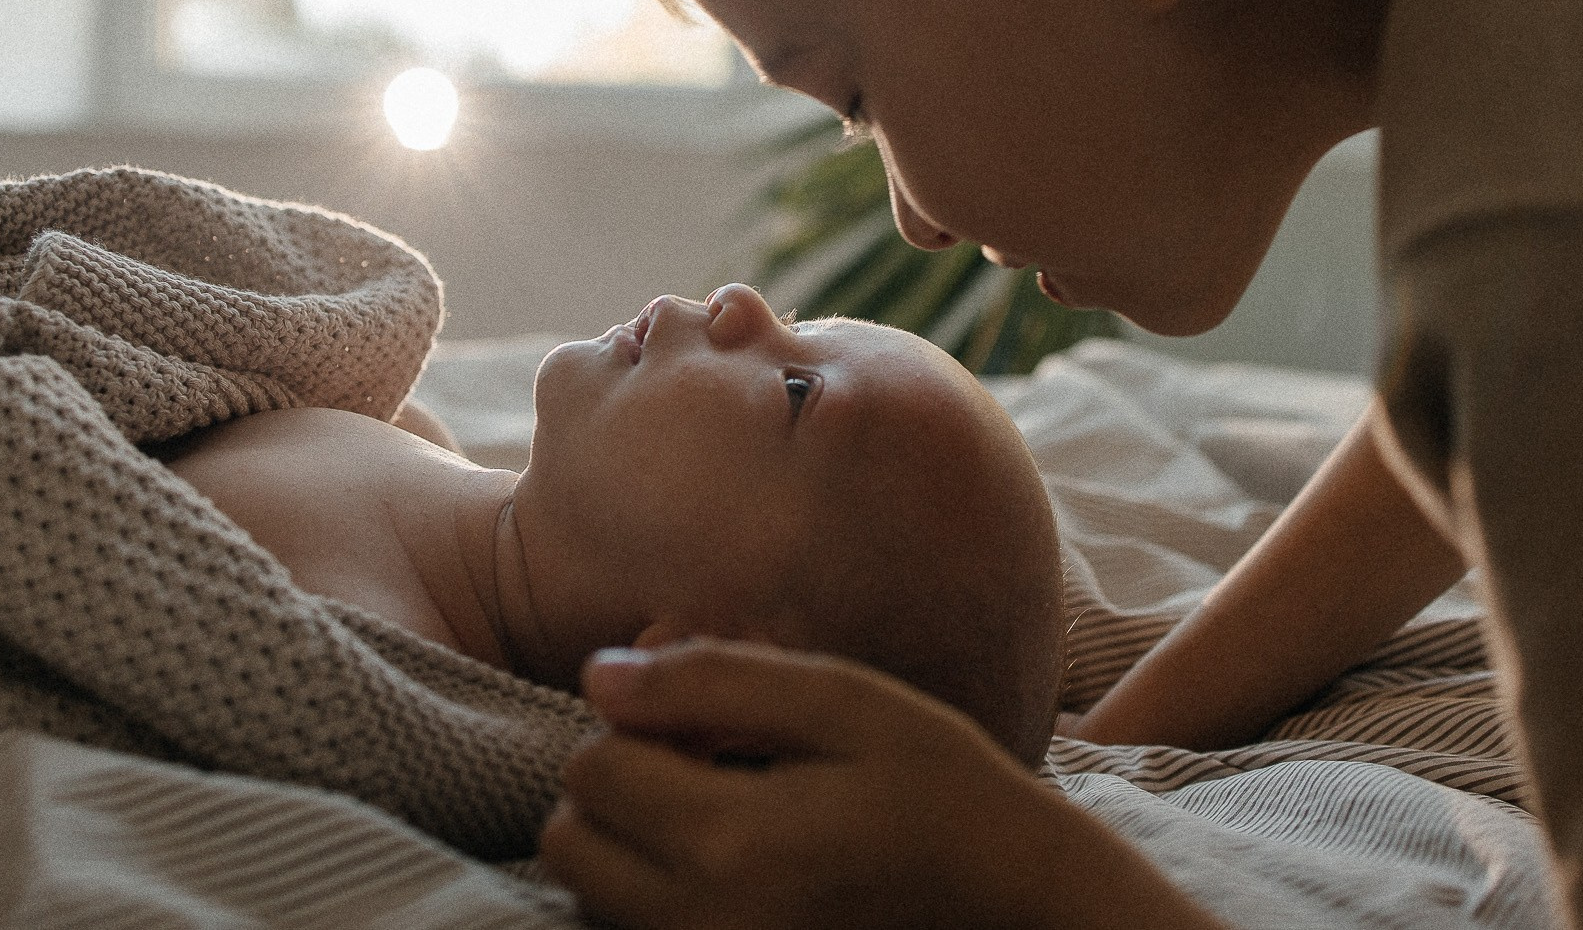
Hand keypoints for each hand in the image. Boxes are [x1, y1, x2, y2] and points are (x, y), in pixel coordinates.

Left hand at [539, 639, 1223, 929]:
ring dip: (630, 843)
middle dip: (618, 789)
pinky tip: (736, 862)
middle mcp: (701, 924)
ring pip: (593, 894)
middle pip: (570, 842)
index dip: (639, 725)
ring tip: (725, 814)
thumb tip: (599, 677)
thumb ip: (712, 679)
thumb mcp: (843, 702)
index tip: (710, 724)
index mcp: (729, 843)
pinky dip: (658, 892)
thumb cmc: (938, 788)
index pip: (592, 769)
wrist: (1011, 901)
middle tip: (707, 766)